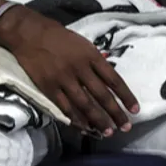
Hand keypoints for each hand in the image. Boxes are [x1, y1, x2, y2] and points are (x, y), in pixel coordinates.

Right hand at [0, 5, 139, 135]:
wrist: (30, 33)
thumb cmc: (59, 37)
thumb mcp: (83, 43)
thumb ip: (96, 61)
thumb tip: (109, 79)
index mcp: (91, 55)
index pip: (114, 79)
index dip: (126, 96)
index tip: (135, 109)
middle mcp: (80, 68)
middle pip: (102, 95)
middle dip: (116, 113)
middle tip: (126, 126)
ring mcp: (64, 79)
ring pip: (85, 105)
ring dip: (98, 121)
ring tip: (107, 132)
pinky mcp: (49, 87)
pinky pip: (65, 107)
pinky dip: (76, 119)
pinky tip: (84, 127)